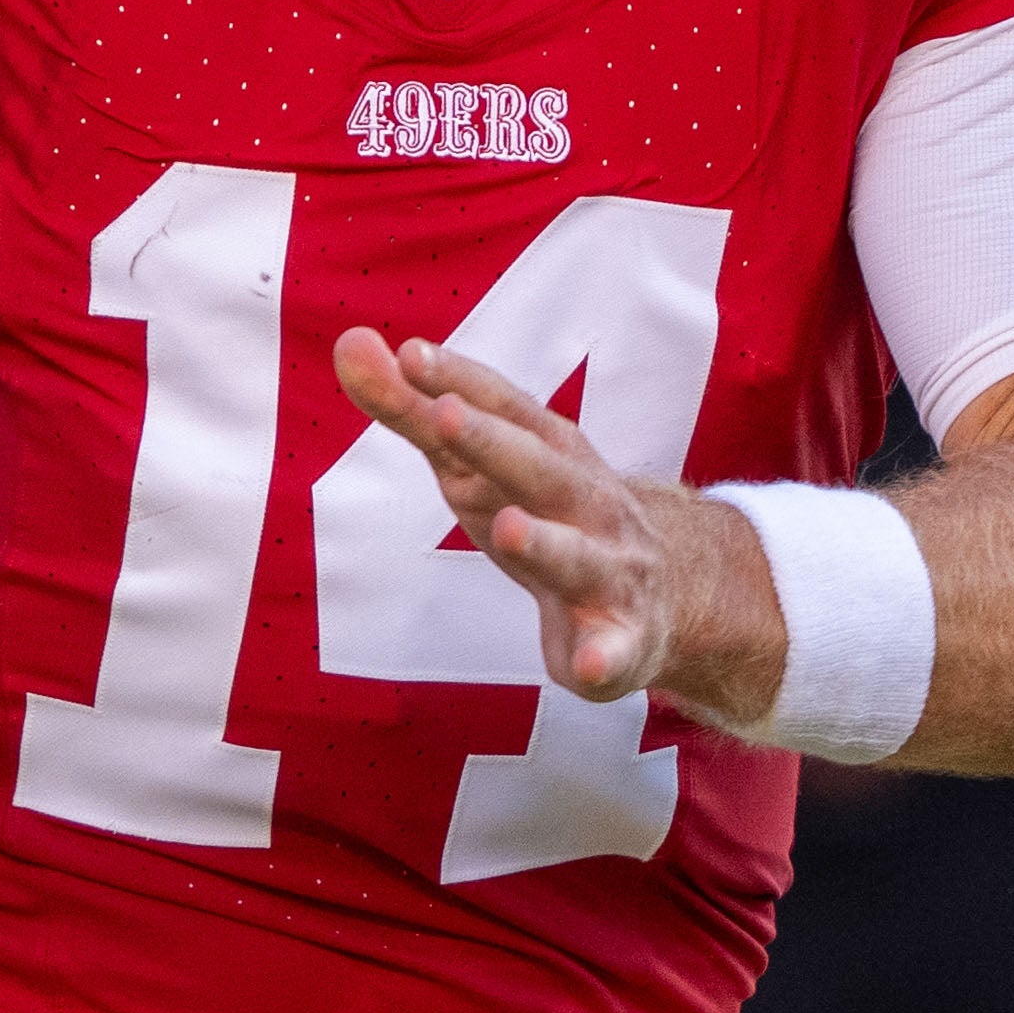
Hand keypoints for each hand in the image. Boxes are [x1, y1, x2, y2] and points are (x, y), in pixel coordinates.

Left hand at [330, 327, 778, 713]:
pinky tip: (589, 669)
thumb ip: (414, 409)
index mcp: (552, 451)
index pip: (504, 407)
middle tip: (445, 414)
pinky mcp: (621, 641)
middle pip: (537, 468)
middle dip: (494, 443)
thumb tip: (348, 343)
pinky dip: (604, 658)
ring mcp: (609, 570)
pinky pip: (614, 652)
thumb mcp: (481, 462)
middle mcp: (586, 501)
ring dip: (545, 542)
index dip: (459, 380)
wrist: (664, 588)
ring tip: (507, 527)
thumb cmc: (545, 509)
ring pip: (576, 557)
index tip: (411, 353)